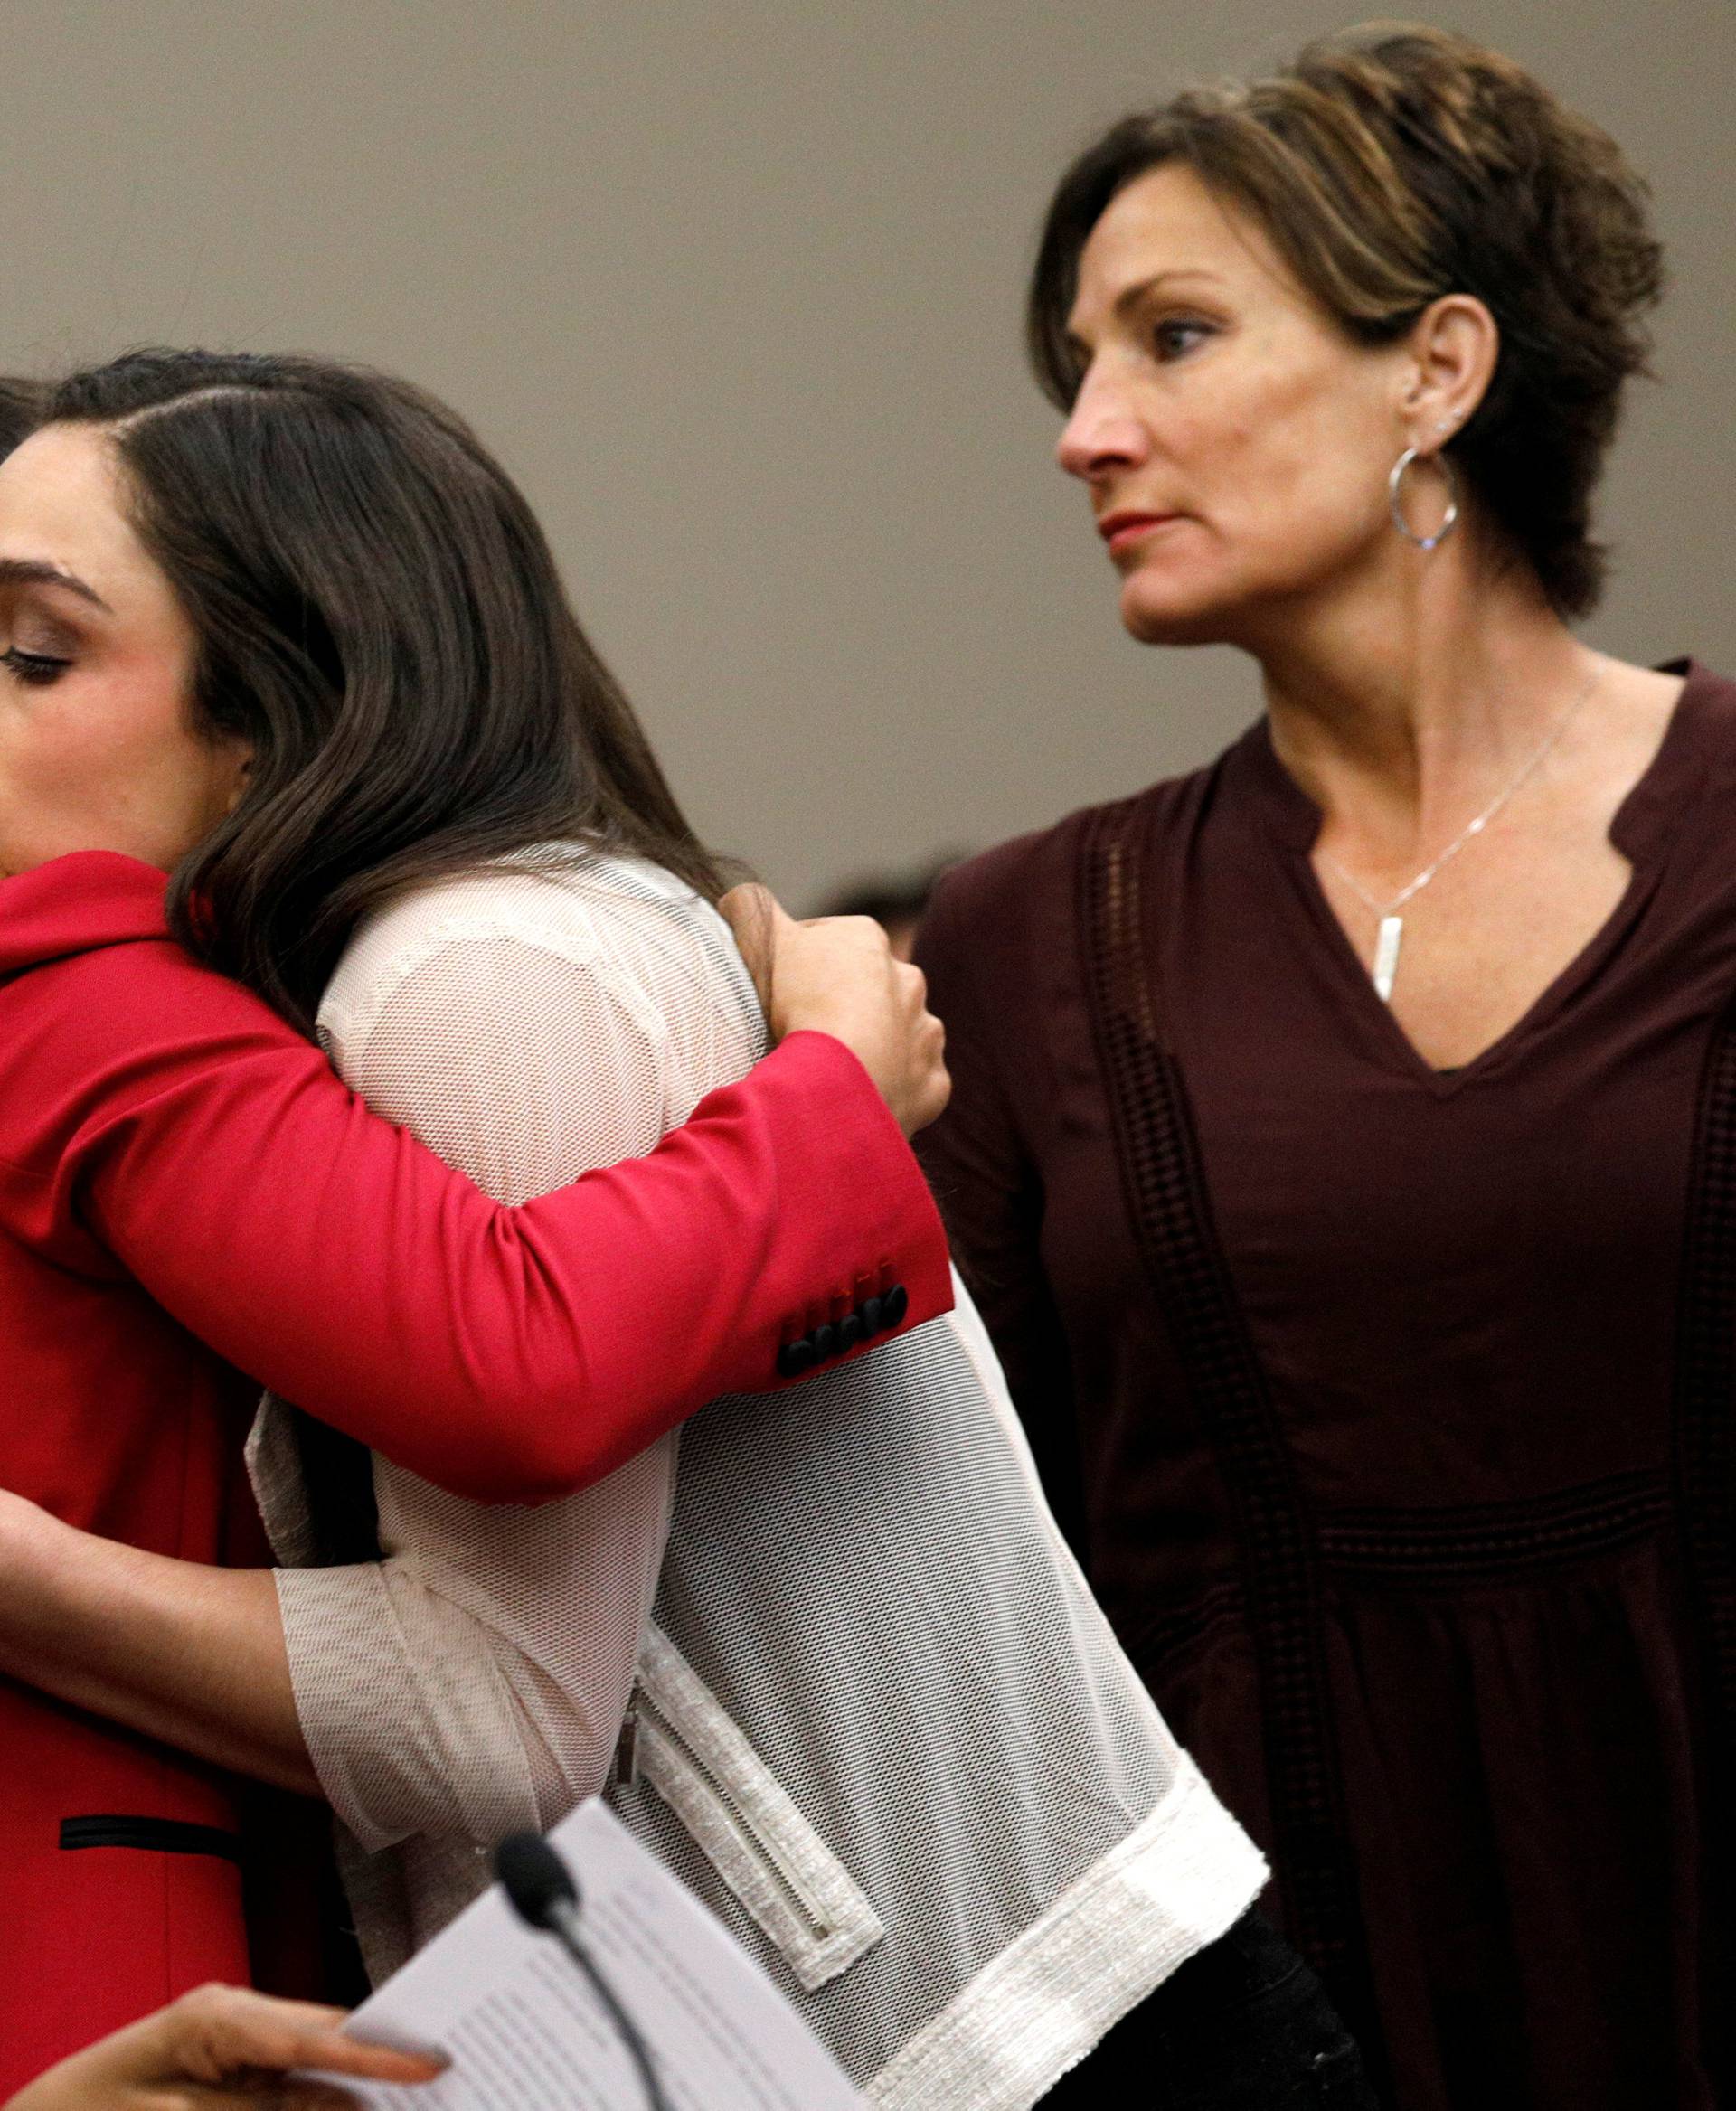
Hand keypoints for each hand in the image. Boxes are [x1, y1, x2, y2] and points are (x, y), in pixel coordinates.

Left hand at [6, 1986, 443, 2110]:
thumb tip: (342, 2107)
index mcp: (217, 2016)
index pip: (315, 2037)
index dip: (377, 2056)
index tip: (432, 2065)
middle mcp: (233, 2014)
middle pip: (326, 2034)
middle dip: (382, 2058)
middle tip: (445, 2072)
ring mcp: (234, 2037)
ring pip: (317, 2058)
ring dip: (359, 2084)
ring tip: (419, 2091)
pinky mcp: (233, 2063)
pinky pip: (293, 2081)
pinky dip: (326, 2097)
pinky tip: (362, 2105)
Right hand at [719, 886, 949, 1136]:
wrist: (840, 1076)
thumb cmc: (802, 1001)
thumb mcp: (764, 940)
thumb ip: (750, 909)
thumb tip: (738, 897)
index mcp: (868, 940)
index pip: (831, 941)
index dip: (801, 963)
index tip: (780, 989)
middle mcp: (908, 980)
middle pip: (870, 988)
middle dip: (845, 1004)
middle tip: (806, 1032)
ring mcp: (925, 1032)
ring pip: (900, 1035)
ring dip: (875, 1047)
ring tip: (835, 1069)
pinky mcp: (934, 1081)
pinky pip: (915, 1083)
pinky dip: (894, 1089)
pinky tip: (862, 1096)